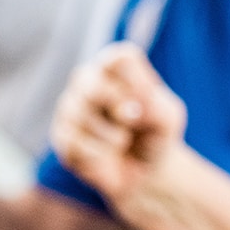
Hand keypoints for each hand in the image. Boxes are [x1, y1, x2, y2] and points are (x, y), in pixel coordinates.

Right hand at [51, 43, 187, 205]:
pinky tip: (108, 157)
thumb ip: (155, 105)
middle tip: (133, 121)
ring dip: (114, 137)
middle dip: (118, 107)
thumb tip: (129, 107)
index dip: (138, 82)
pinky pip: (75, 143)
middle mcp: (87, 80)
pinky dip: (100, 155)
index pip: (122, 58)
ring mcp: (69, 106)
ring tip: (122, 141)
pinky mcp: (61, 136)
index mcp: (115, 67)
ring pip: (81, 115)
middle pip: (92, 83)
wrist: (143, 171)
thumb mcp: (168, 118)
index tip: (148, 100)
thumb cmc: (154, 135)